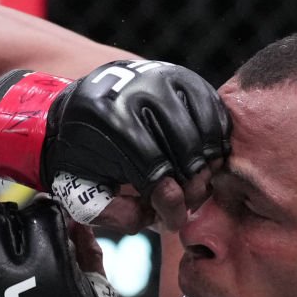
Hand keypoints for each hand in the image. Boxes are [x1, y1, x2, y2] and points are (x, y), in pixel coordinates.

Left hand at [0, 59, 225, 230]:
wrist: (80, 107)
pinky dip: (215, 143)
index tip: (172, 220)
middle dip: (191, 186)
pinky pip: (215, 114)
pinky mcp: (184, 76)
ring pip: (204, 131)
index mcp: (104, 116)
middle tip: (187, 204)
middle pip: (184, 147)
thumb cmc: (81, 155)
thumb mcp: (80, 188)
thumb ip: (111, 212)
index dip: (168, 200)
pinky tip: (202, 162)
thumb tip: (153, 216)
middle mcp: (136, 89)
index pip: (151, 165)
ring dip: (206, 166)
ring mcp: (163, 76)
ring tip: (194, 186)